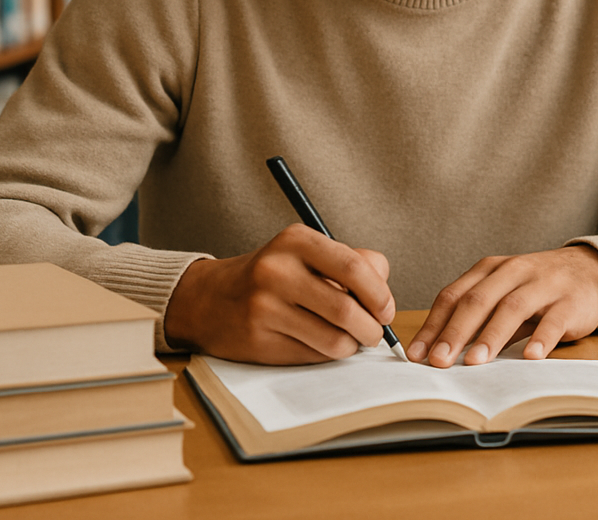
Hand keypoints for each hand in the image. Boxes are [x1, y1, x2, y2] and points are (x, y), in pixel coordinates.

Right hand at [164, 223, 394, 364]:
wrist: (210, 299)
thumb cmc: (274, 275)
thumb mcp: (309, 253)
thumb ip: (354, 263)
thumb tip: (384, 291)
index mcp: (296, 241)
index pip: (354, 268)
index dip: (379, 294)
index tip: (387, 310)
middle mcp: (277, 271)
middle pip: (346, 309)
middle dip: (372, 328)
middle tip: (375, 332)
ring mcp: (264, 308)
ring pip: (333, 340)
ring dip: (352, 346)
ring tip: (351, 339)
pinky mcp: (258, 341)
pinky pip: (312, 356)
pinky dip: (328, 355)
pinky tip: (321, 343)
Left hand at [407, 246, 597, 367]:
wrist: (590, 270)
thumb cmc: (537, 287)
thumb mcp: (504, 293)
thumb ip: (478, 319)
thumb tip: (442, 352)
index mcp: (491, 270)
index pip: (454, 295)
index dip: (434, 324)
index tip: (417, 354)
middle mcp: (514, 271)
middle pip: (478, 300)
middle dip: (456, 331)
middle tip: (439, 361)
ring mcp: (543, 284)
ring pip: (512, 307)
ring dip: (491, 335)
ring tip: (474, 362)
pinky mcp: (570, 301)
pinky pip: (553, 320)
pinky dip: (541, 338)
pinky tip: (530, 357)